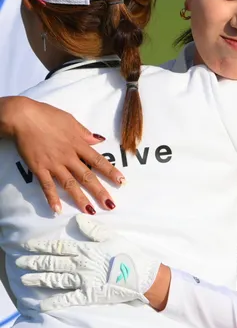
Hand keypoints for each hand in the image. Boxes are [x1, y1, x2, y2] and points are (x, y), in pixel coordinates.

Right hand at [0, 96, 124, 213]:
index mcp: (78, 144)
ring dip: (80, 199)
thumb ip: (85, 133)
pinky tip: (57, 210)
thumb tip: (99, 140)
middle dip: (100, 191)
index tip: (122, 181)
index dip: (111, 172)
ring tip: (91, 211)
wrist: (23, 117)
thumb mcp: (71, 121)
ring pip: (70, 184)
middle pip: (87, 176)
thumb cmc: (47, 116)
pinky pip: (47, 186)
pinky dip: (52, 198)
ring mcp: (54, 164)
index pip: (98, 161)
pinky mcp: (38, 168)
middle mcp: (68, 156)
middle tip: (110, 205)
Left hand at [16, 214, 160, 311]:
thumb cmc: (128, 253)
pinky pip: (67, 299)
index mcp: (86, 249)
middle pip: (52, 262)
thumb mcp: (112, 236)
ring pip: (55, 279)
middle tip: (20, 262)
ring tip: (25, 279)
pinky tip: (40, 305)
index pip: (59, 247)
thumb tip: (77, 219)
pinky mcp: (87, 295)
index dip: (42, 246)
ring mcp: (82, 280)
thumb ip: (93, 229)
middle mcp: (80, 264)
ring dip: (38, 279)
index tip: (27, 245)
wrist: (141, 275)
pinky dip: (53, 302)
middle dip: (34, 262)